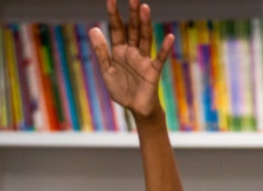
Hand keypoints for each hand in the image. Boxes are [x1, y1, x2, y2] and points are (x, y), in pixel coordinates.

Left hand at [89, 0, 173, 120]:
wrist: (136, 109)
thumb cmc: (122, 89)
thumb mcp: (107, 70)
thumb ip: (101, 50)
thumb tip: (93, 28)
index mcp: (120, 50)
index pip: (117, 29)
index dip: (114, 15)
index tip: (111, 0)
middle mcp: (133, 51)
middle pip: (133, 29)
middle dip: (132, 14)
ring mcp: (144, 59)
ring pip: (145, 38)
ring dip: (145, 24)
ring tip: (145, 8)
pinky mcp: (153, 71)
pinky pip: (160, 58)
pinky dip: (165, 48)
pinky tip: (169, 37)